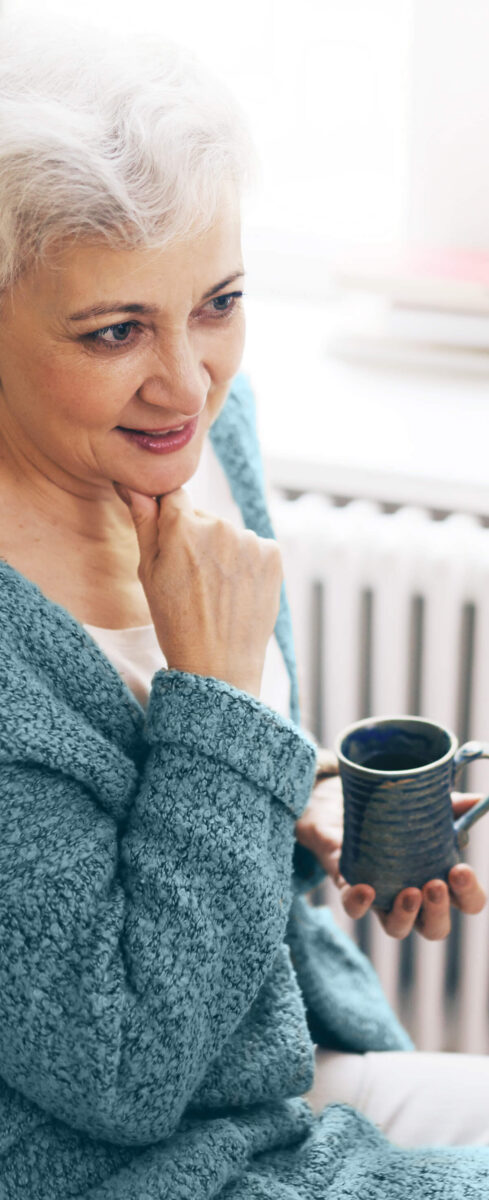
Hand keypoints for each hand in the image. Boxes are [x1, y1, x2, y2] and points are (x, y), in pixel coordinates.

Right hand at [111, 482, 282, 697]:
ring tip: (216, 590)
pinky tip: (237, 590)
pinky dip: (248, 563)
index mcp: (182, 526)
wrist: (217, 664)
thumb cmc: (174, 621)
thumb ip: (144, 522)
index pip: (175, 495)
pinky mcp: (272, 554)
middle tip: (193, 579)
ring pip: (230, 534)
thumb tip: (136, 485)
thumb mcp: (148, 572)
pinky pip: (255, 547)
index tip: (172, 542)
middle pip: (204, 517)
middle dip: (197, 538)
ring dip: (224, 551)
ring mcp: (249, 540)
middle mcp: (219, 525)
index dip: (171, 517)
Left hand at [295, 769, 486, 939]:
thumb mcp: (426, 807)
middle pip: (434, 928)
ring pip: (397, 928)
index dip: (468, 894)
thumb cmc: (396, 813)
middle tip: (435, 885)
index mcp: (440, 880)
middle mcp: (413, 897)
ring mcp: (382, 897)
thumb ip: (452, 805)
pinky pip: (353, 908)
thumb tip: (477, 799)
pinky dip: (359, 903)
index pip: (466, 902)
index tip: (460, 870)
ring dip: (406, 915)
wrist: (345, 802)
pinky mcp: (350, 887)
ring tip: (410, 891)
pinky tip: (366, 889)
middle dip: (438, 912)